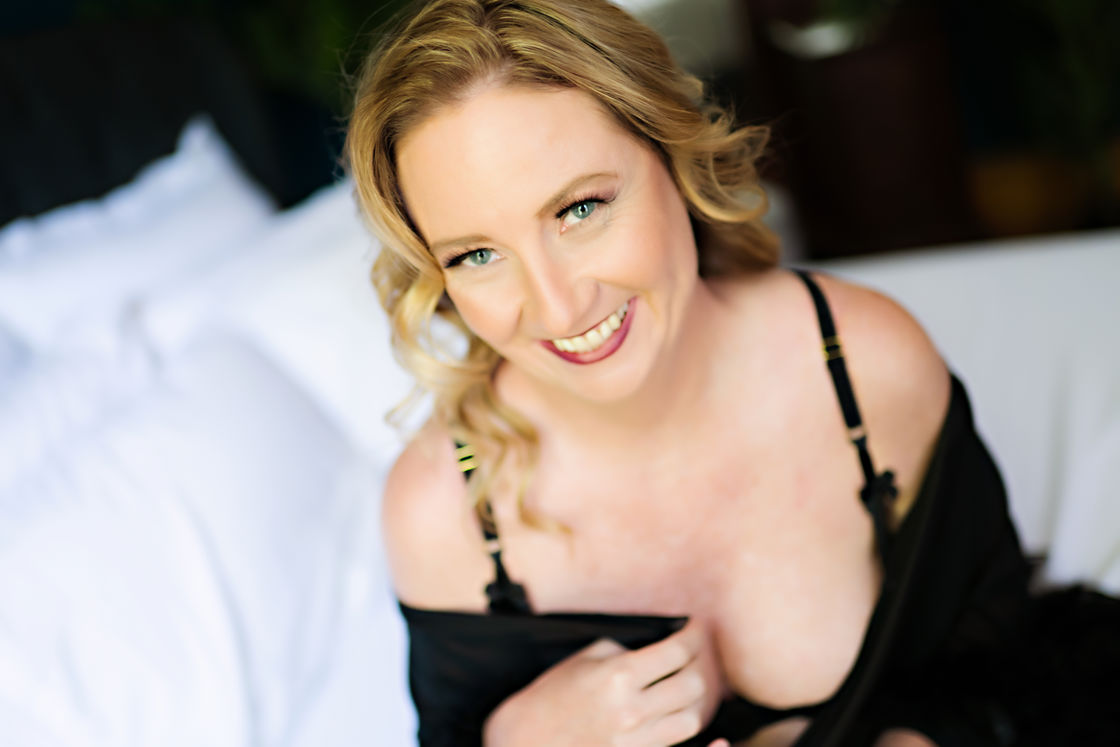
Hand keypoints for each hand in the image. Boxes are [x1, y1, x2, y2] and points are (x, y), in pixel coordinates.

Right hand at [483, 617, 726, 745]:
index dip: (694, 636)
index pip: (676, 651)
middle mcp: (631, 710)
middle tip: (696, 654)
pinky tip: (683, 716)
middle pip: (692, 685)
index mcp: (618, 676)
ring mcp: (634, 741)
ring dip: (695, 700)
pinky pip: (675, 745)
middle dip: (701, 664)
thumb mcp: (584, 659)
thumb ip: (624, 652)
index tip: (695, 628)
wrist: (526, 740)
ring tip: (687, 686)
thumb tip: (656, 649)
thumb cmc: (551, 696)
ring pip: (692, 720)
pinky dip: (685, 729)